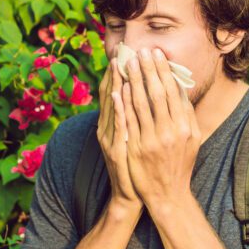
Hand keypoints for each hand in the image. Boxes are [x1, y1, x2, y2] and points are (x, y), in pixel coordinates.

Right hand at [97, 63, 142, 211]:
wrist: (133, 196)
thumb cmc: (136, 167)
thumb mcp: (133, 140)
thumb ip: (134, 119)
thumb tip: (141, 96)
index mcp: (112, 126)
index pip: (114, 94)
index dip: (116, 74)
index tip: (122, 54)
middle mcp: (108, 130)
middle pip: (111, 96)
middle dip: (116, 74)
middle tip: (121, 52)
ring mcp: (111, 141)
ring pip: (113, 107)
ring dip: (116, 84)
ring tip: (119, 65)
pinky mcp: (117, 151)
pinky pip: (118, 125)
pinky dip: (118, 109)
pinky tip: (121, 94)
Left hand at [116, 47, 200, 205]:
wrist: (168, 194)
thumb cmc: (180, 164)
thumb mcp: (192, 139)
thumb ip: (187, 114)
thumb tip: (180, 88)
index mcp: (184, 127)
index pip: (173, 92)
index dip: (164, 71)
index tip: (156, 54)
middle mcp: (169, 132)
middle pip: (157, 93)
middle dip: (148, 70)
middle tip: (141, 51)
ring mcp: (151, 141)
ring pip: (140, 104)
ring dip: (133, 80)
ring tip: (127, 63)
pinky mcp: (135, 149)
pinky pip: (128, 121)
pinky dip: (123, 103)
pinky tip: (119, 88)